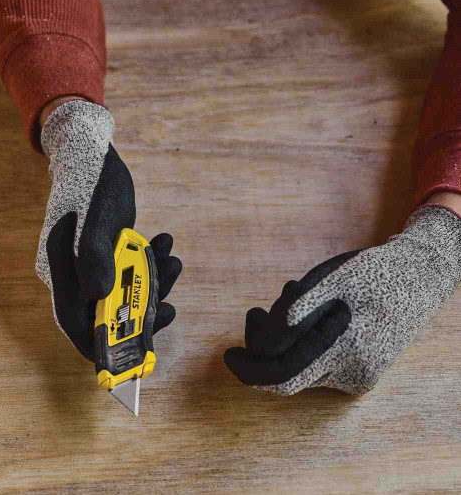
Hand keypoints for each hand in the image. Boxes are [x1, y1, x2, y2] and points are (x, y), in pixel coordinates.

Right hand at [36, 101, 181, 360]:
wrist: (97, 154)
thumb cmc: (94, 181)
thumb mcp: (100, 217)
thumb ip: (96, 256)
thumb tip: (101, 297)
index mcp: (64, 273)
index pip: (81, 325)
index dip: (108, 346)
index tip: (141, 351)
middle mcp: (77, 275)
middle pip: (112, 311)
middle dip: (146, 304)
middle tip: (171, 293)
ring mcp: (94, 266)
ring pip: (129, 290)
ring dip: (156, 280)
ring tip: (174, 258)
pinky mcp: (111, 255)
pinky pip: (134, 270)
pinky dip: (153, 262)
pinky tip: (166, 244)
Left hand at [225, 206, 460, 395]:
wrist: (420, 278)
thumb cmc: (372, 272)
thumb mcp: (334, 277)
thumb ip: (303, 302)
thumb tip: (272, 324)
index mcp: (344, 348)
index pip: (280, 375)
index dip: (248, 369)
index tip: (228, 354)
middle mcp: (352, 372)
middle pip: (287, 377)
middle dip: (261, 352)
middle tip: (253, 314)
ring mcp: (360, 376)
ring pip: (303, 370)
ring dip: (283, 343)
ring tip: (284, 303)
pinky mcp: (363, 373)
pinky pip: (320, 366)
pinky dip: (303, 345)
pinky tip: (305, 316)